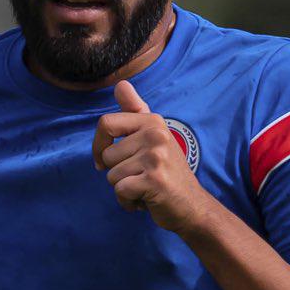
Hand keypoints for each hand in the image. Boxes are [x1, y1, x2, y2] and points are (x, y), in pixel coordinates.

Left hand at [92, 80, 211, 233]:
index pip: (106, 123)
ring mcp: (156, 157)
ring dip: (123, 188)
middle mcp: (156, 134)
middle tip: (140, 176)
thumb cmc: (167, 172)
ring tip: (144, 187)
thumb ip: (136, 110)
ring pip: (112, 175)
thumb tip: (120, 84)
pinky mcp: (155, 180)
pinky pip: (120, 191)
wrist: (191, 205)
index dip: (98, 145)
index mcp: (152, 121)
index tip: (105, 160)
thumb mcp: (154, 137)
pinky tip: (144, 200)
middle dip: (116, 172)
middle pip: (107, 155)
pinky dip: (128, 202)